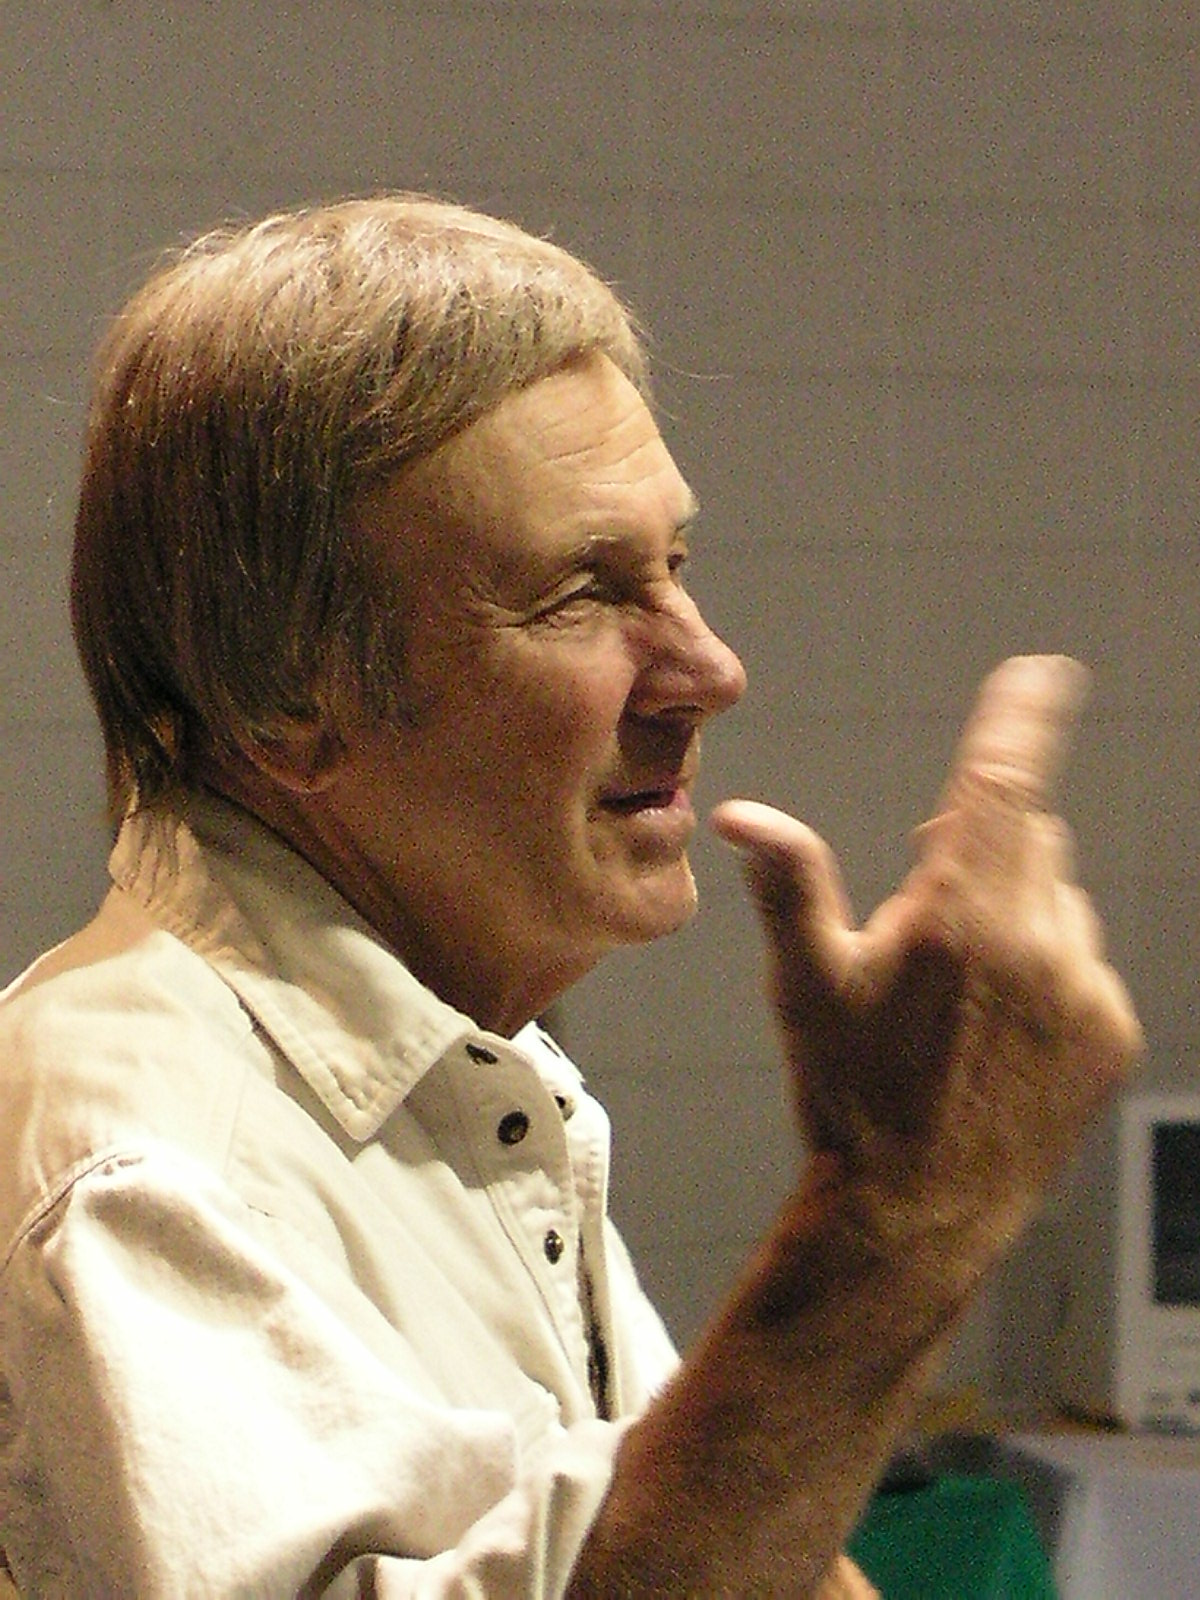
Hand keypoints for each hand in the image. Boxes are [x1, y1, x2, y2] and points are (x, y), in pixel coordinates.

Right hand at [711, 656, 1141, 1262]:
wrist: (916, 1213)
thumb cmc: (849, 1093)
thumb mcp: (806, 985)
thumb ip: (789, 884)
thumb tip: (742, 814)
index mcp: (958, 914)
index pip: (1001, 783)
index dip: (1021, 716)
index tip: (1043, 671)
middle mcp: (1037, 941)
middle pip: (1026, 839)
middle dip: (981, 851)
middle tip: (926, 920)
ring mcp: (1084, 989)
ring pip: (1060, 900)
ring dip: (1018, 912)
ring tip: (961, 994)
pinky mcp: (1111, 1032)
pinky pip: (1085, 962)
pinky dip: (1049, 970)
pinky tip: (999, 1030)